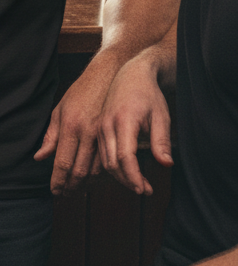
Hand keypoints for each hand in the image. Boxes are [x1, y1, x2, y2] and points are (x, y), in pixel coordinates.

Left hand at [34, 62, 111, 193]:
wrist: (108, 76)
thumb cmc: (80, 93)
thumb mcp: (60, 110)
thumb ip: (51, 136)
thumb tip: (39, 158)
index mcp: (70, 126)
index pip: (62, 161)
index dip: (58, 180)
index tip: (55, 192)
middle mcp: (86, 132)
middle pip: (79, 170)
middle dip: (71, 187)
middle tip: (64, 195)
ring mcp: (102, 135)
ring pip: (95, 169)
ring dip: (84, 183)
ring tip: (75, 190)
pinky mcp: (114, 136)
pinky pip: (106, 162)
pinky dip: (98, 173)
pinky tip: (91, 178)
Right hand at [98, 55, 171, 195]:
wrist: (131, 74)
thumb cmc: (148, 94)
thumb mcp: (161, 116)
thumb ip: (162, 140)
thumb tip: (166, 164)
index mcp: (122, 120)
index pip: (125, 156)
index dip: (134, 176)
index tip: (144, 189)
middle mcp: (106, 124)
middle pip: (111, 162)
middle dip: (127, 181)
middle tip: (145, 190)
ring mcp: (100, 126)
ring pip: (104, 160)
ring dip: (120, 176)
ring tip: (139, 184)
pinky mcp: (98, 128)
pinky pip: (101, 153)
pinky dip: (112, 166)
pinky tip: (126, 171)